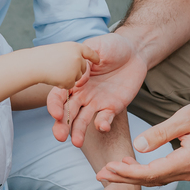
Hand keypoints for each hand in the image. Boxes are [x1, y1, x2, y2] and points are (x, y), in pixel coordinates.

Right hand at [32, 42, 99, 89]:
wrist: (33, 63)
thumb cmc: (45, 56)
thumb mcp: (63, 49)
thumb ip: (73, 54)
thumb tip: (82, 64)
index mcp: (75, 47)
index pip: (89, 52)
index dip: (94, 57)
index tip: (98, 61)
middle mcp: (78, 57)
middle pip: (83, 67)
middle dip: (76, 69)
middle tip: (62, 66)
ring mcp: (75, 70)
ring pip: (77, 77)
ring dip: (69, 77)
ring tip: (56, 71)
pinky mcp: (70, 80)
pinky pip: (70, 85)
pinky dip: (63, 83)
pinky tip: (54, 77)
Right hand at [48, 33, 147, 147]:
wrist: (134, 51)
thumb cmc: (112, 46)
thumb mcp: (97, 47)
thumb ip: (85, 62)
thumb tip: (79, 78)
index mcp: (73, 80)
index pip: (58, 95)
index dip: (55, 105)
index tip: (56, 114)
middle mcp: (81, 94)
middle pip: (67, 112)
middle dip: (62, 125)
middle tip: (60, 137)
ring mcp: (96, 102)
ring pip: (83, 120)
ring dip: (78, 132)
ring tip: (77, 143)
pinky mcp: (112, 107)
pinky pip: (105, 119)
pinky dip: (103, 124)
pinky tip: (102, 127)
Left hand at [95, 101, 189, 186]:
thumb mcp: (186, 118)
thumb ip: (161, 133)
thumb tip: (138, 146)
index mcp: (187, 161)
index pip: (150, 173)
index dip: (127, 172)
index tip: (108, 167)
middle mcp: (188, 172)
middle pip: (150, 181)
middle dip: (123, 178)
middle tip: (99, 174)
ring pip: (156, 180)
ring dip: (132, 176)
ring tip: (110, 170)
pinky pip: (163, 176)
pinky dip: (145, 173)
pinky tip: (131, 165)